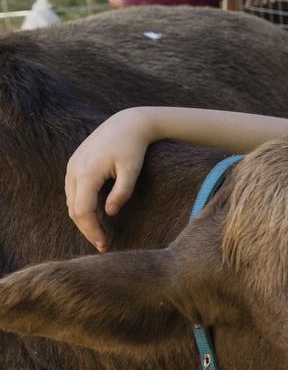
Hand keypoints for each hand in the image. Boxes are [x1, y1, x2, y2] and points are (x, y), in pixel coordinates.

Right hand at [65, 108, 153, 251]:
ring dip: (83, 220)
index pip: (83, 211)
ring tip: (100, 235)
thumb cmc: (133, 147)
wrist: (127, 123)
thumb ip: (122, 192)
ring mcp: (72, 167)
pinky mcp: (74, 165)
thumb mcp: (132, 170)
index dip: (92, 231)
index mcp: (87, 172)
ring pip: (70, 202)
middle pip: (73, 209)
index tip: (104, 244)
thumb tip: (109, 213)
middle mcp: (74, 170)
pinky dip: (81, 207)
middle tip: (103, 245)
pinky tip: (95, 217)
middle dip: (87, 230)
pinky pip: (73, 192)